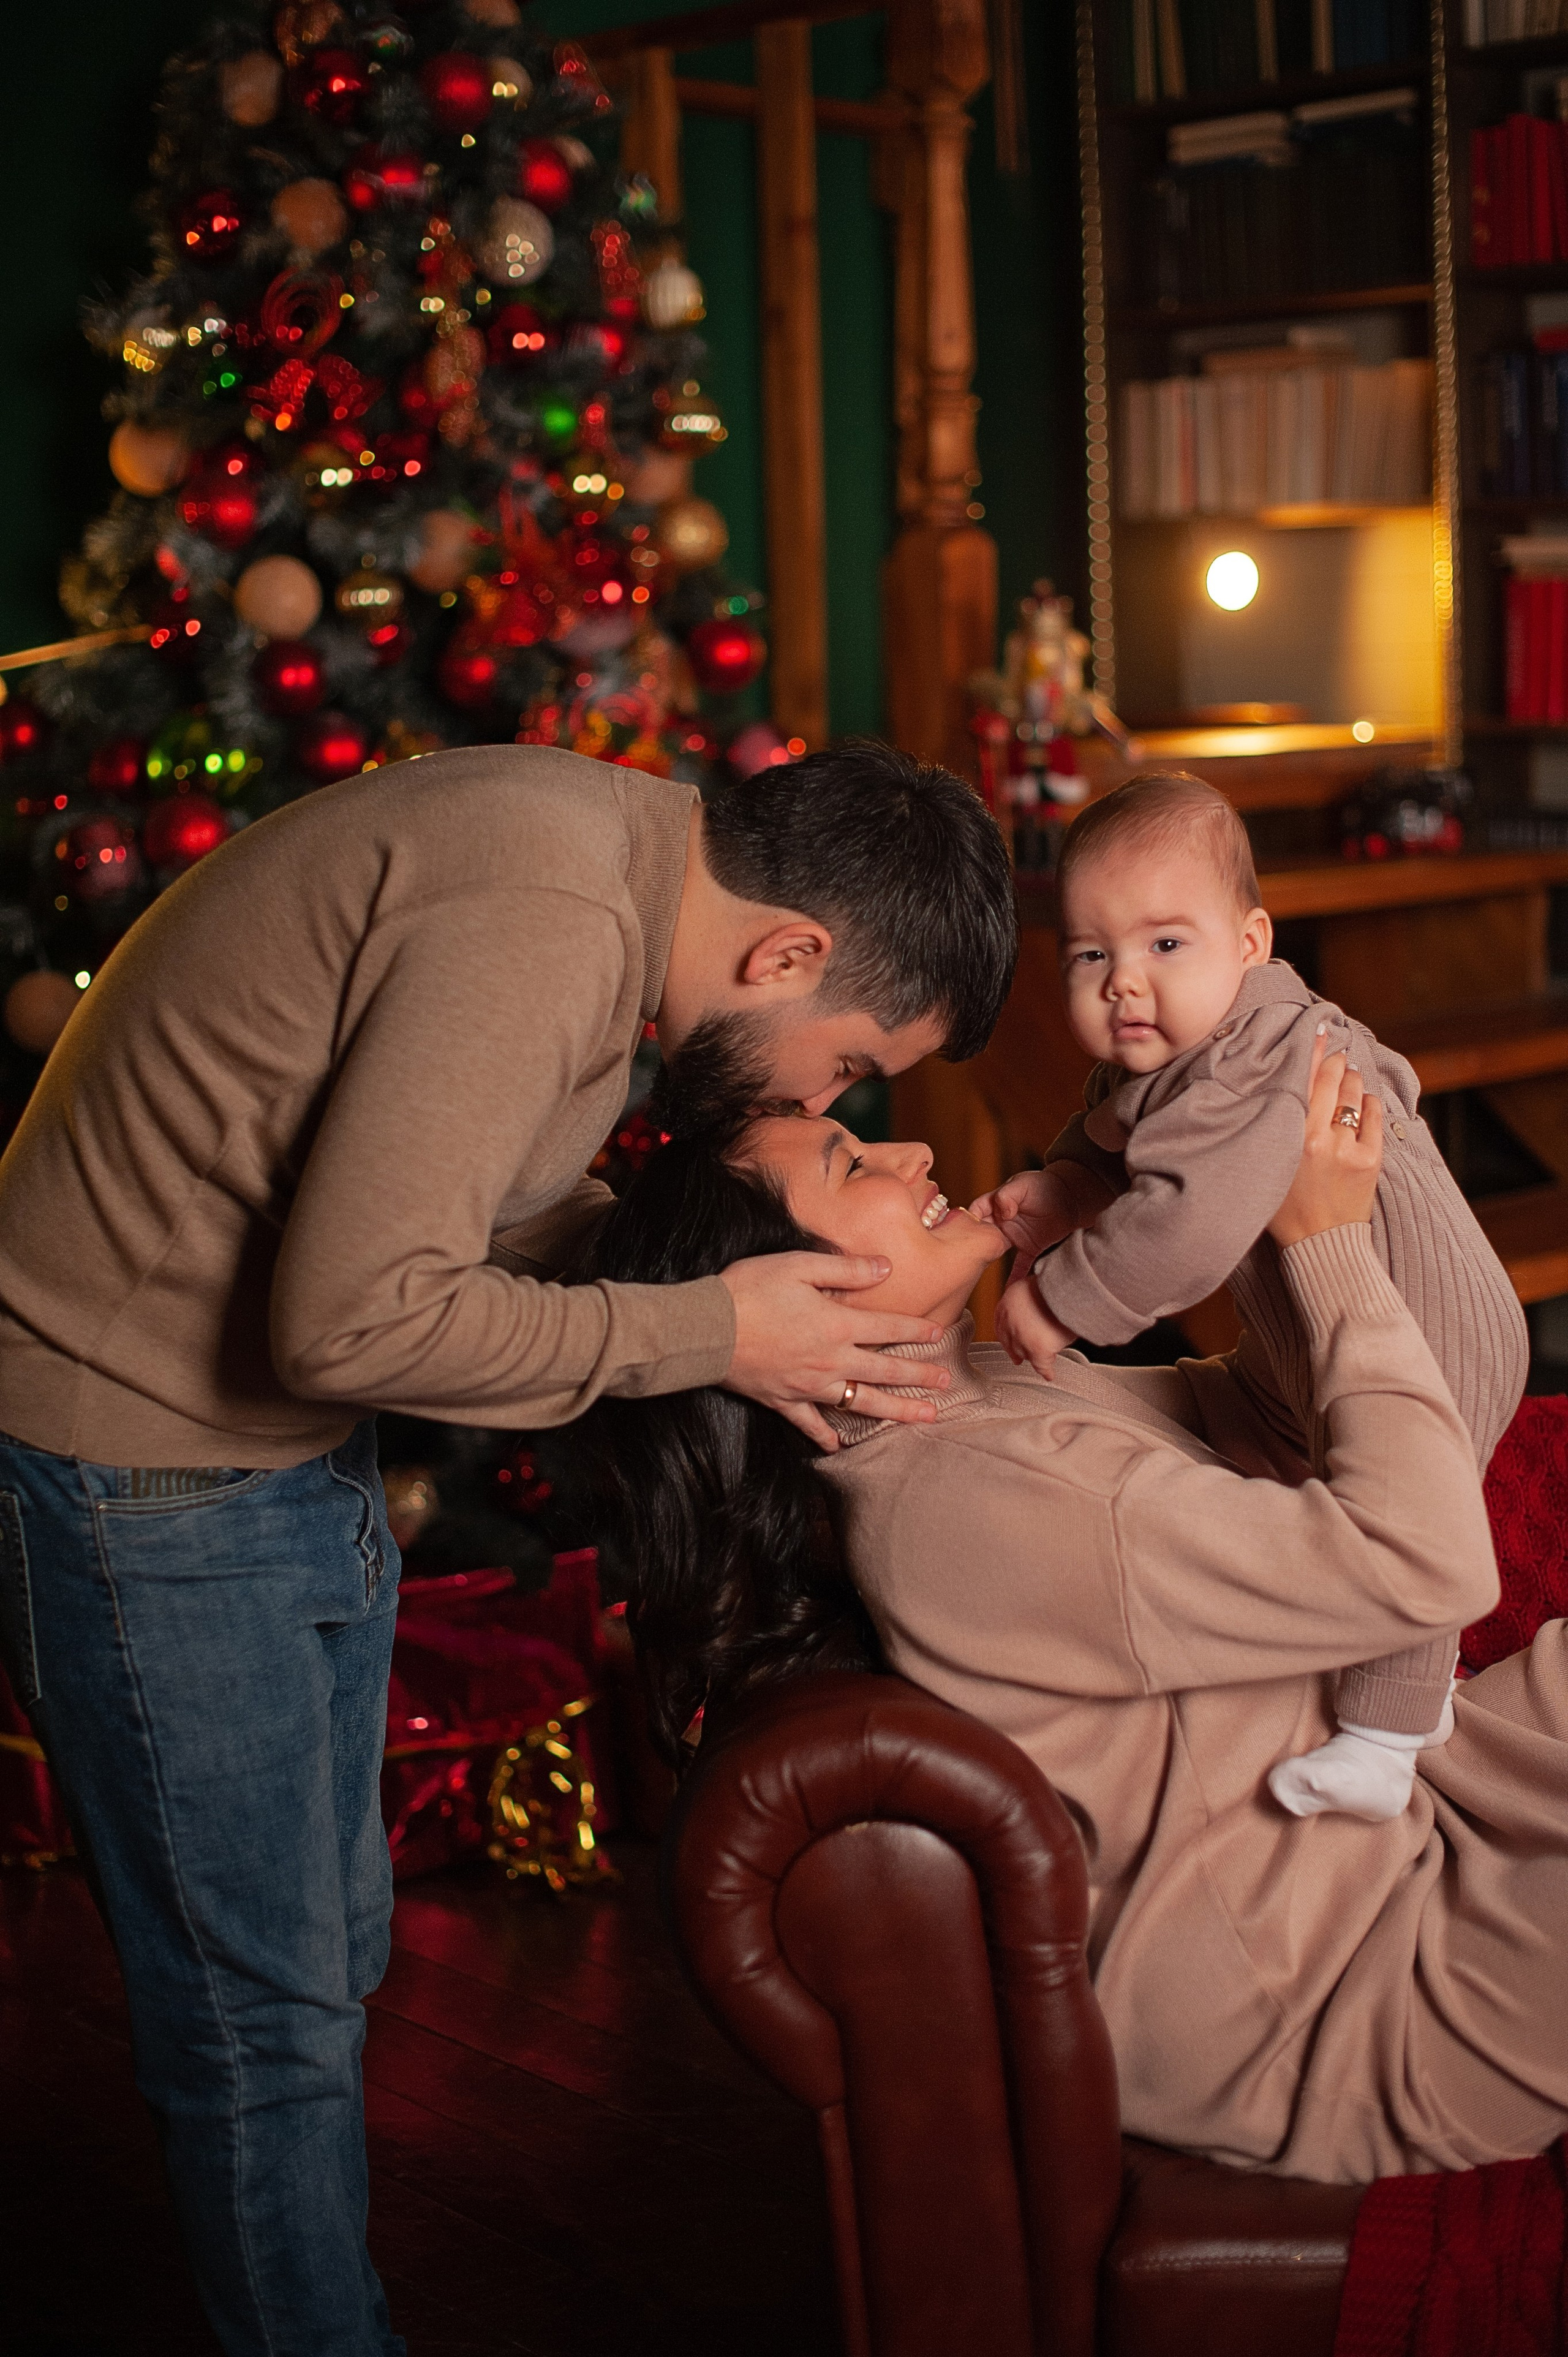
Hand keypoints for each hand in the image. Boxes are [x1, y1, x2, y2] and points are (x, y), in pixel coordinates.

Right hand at [721, 1250, 947, 1449]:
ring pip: (860, 1402)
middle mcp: (830, 1360)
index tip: (939, 1333)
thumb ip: (845, 1269)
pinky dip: (825, 1435)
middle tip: (946, 1384)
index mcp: (837, 1324)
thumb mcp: (798, 1266)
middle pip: (885, 1370)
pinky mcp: (782, 1400)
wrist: (704, 1329)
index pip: (887, 1326)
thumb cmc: (749, 1289)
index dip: (916, 1329)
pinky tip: (839, 1445)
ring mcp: (808, 1385)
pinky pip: (809, 1423)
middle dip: (919, 1377)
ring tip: (923, 1418)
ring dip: (894, 1410)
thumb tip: (885, 1268)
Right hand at [970, 1164, 1110, 1264]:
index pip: (975, 1212)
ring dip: (988, 1262)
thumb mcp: (1023, 1185)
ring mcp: (1015, 1236)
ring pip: (996, 1251)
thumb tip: (1001, 1213)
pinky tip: (1009, 1291)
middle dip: (974, 1245)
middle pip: (982, 1235)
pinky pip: (1020, 1265)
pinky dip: (1015, 1277)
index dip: (968, 1220)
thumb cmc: (1046, 1185)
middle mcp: (1002, 1221)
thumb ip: (1007, 1196)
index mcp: (997, 1203)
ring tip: (977, 1276)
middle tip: (968, 1258)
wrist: (1073, 1196)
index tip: (964, 1232)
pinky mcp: (1030, 1247)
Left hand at [994, 1277, 1076, 1376]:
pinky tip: (1050, 1375)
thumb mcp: (1035, 1284)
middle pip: (1011, 1341)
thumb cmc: (1060, 1282)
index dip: (1006, 1336)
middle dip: (1016, 1350)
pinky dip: (1047, 1371)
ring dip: (1033, 1356)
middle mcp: (1010, 1320)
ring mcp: (1022, 1336)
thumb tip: (1033, 1307)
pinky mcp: (1038, 1349)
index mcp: (1008, 1301)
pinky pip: (1042, 1365)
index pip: (1001, 1324)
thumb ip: (1028, 1298)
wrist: (1071, 1285)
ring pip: (1025, 1353)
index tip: (1009, 1343)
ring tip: (1042, 1359)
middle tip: (1019, 1359)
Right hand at [1267, 1039, 1382, 1248]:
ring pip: (1355, 1095)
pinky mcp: (1371, 1159)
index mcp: (1291, 1139)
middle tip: (1335, 1055)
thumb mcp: (1270, 1163)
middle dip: (1336, 1063)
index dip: (1314, 1052)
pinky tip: (1363, 1103)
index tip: (1319, 1031)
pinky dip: (1369, 1103)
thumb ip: (1274, 1127)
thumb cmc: (1285, 1206)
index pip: (1305, 1081)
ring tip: (1348, 1079)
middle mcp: (1320, 1139)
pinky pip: (1374, 1115)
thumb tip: (1282, 1086)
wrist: (1319, 1244)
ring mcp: (1349, 1149)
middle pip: (1334, 1081)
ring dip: (1353, 1081)